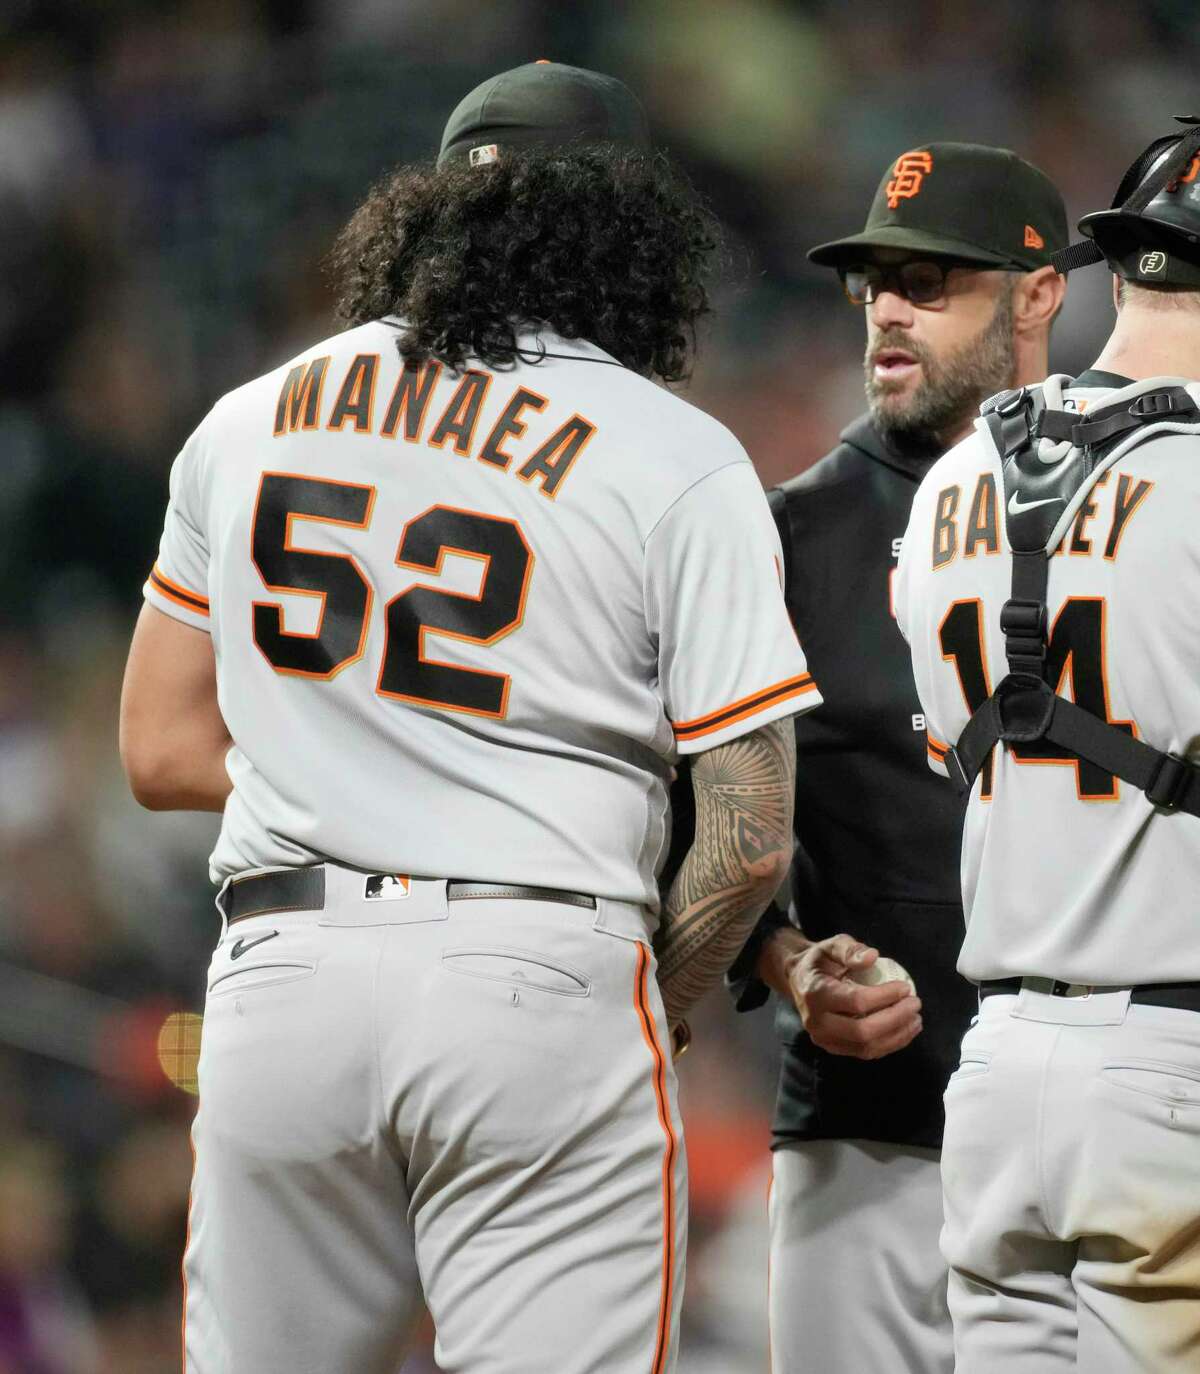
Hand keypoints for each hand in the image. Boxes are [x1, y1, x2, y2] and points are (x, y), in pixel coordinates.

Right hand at [784, 934, 921, 1060]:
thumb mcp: (831, 946)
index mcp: (816, 994)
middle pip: (862, 1031)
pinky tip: (905, 1030)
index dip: (885, 996)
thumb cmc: (820, 961)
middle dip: (895, 1020)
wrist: (799, 980)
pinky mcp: (834, 1048)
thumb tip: (872, 956)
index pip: (856, 1002)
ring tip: (916, 1020)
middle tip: (915, 1004)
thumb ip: (850, 949)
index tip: (905, 987)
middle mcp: (817, 1022)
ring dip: (896, 1036)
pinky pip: (865, 1052)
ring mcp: (824, 1039)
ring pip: (866, 1047)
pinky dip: (889, 1044)